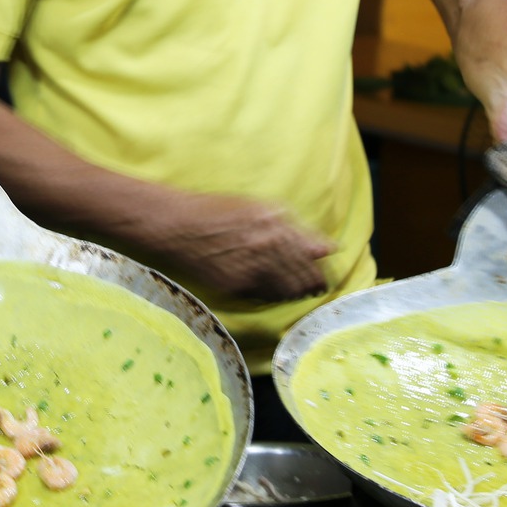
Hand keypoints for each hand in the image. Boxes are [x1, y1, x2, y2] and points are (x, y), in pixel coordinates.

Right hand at [144, 191, 333, 302]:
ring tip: (295, 293)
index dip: (319, 269)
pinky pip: (265, 297)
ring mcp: (252, 265)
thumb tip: (329, 249)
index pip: (312, 255)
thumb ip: (294, 229)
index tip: (320, 275)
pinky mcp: (236, 284)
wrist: (177, 225)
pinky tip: (272, 293)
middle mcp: (268, 243)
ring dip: (294, 293)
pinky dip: (273, 297)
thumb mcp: (257, 209)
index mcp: (276, 221)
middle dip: (311, 285)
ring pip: (287, 290)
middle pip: (303, 276)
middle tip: (313, 289)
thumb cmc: (215, 211)